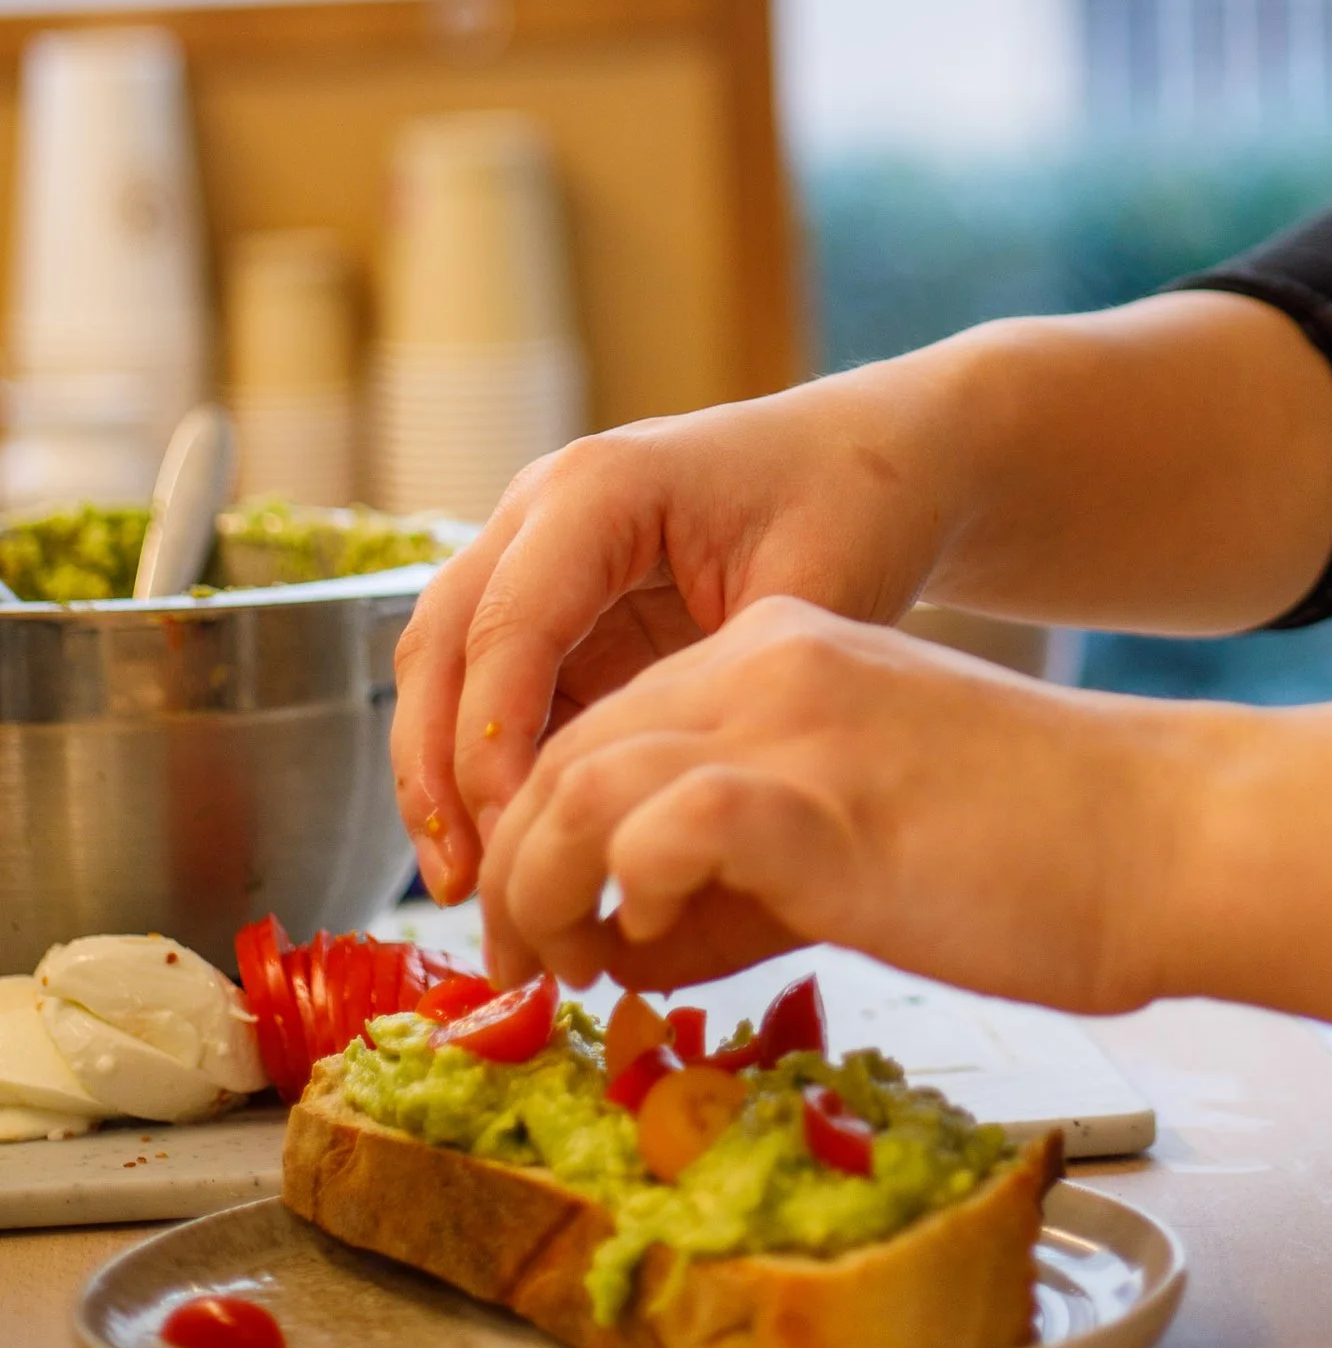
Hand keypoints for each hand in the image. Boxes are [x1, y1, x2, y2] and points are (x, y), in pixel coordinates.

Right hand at [391, 376, 948, 905]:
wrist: (878, 459)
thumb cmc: (856, 506)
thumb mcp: (815, 592)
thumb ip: (730, 687)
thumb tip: (647, 807)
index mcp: (602, 487)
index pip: (510, 622)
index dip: (494, 737)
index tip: (517, 837)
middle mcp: (546, 507)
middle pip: (441, 640)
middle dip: (438, 766)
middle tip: (466, 882)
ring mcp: (538, 551)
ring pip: (445, 666)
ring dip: (443, 774)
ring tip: (474, 887)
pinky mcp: (556, 604)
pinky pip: (491, 687)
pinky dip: (485, 766)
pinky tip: (514, 852)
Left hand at [474, 596, 1214, 1007]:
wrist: (1162, 836)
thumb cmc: (1034, 852)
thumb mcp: (858, 828)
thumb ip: (745, 866)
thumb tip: (634, 943)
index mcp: (782, 650)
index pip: (603, 725)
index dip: (546, 832)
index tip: (549, 927)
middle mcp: (769, 664)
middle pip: (564, 752)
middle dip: (516, 870)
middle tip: (525, 970)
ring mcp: (792, 727)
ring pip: (577, 785)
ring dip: (541, 893)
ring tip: (566, 974)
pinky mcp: (819, 805)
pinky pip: (656, 834)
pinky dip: (620, 899)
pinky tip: (648, 955)